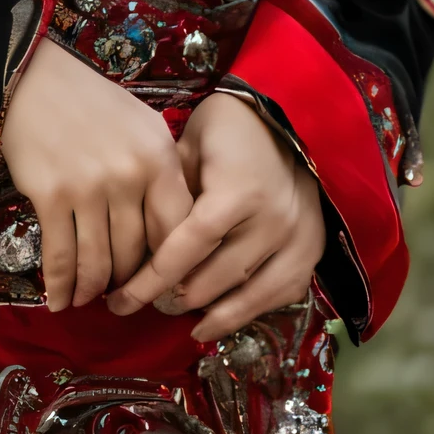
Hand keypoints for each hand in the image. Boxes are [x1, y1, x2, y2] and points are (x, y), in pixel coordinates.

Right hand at [0, 37, 193, 311]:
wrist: (36, 77)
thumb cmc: (95, 103)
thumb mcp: (145, 129)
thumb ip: (162, 177)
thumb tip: (171, 236)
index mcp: (160, 158)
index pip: (177, 231)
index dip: (170, 266)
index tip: (160, 284)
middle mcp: (129, 176)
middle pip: (136, 254)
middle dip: (127, 284)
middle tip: (119, 297)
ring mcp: (89, 188)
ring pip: (98, 263)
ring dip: (92, 290)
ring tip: (88, 299)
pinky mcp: (51, 196)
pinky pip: (61, 257)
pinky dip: (60, 286)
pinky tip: (59, 300)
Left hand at [105, 90, 324, 340]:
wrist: (287, 115)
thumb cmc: (227, 127)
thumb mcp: (187, 146)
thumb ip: (169, 194)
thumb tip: (144, 245)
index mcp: (236, 192)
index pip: (187, 250)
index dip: (152, 281)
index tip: (121, 302)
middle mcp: (271, 222)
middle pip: (213, 280)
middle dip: (174, 299)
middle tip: (147, 303)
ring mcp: (297, 240)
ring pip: (246, 298)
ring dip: (210, 315)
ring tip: (181, 319)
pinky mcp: (312, 251)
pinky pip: (278, 296)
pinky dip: (248, 311)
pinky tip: (221, 317)